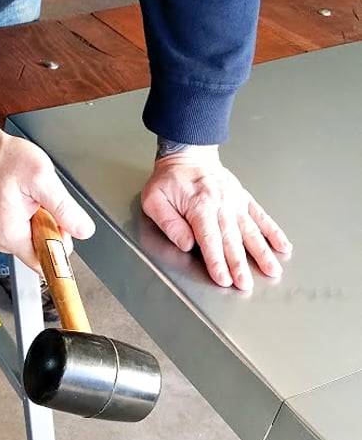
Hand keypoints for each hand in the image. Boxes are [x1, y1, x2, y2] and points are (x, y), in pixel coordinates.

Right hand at [0, 115, 94, 272]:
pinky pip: (31, 230)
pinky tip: (31, 200)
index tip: (62, 226)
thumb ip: (65, 208)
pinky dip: (38, 216)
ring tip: (36, 199)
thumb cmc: (4, 161)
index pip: (45, 263)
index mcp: (11, 235)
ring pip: (39, 240)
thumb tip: (83, 230)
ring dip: (46, 222)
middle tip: (46, 204)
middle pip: (44, 251)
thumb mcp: (42, 179)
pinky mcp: (7, 227)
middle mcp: (5, 240)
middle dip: (55, 230)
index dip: (60, 246)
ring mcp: (5, 234)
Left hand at [141, 143, 291, 290]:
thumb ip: (169, 223)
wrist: (188, 155)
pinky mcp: (244, 199)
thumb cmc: (169, 180)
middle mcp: (221, 204)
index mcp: (199, 206)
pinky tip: (283, 246)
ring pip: (251, 231)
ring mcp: (235, 201)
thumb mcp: (155, 200)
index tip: (224, 279)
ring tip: (272, 270)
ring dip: (262, 252)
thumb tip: (186, 244)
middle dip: (239, 264)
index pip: (209, 239)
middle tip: (246, 284)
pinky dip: (273, 232)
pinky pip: (261, 216)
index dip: (217, 261)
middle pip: (232, 239)